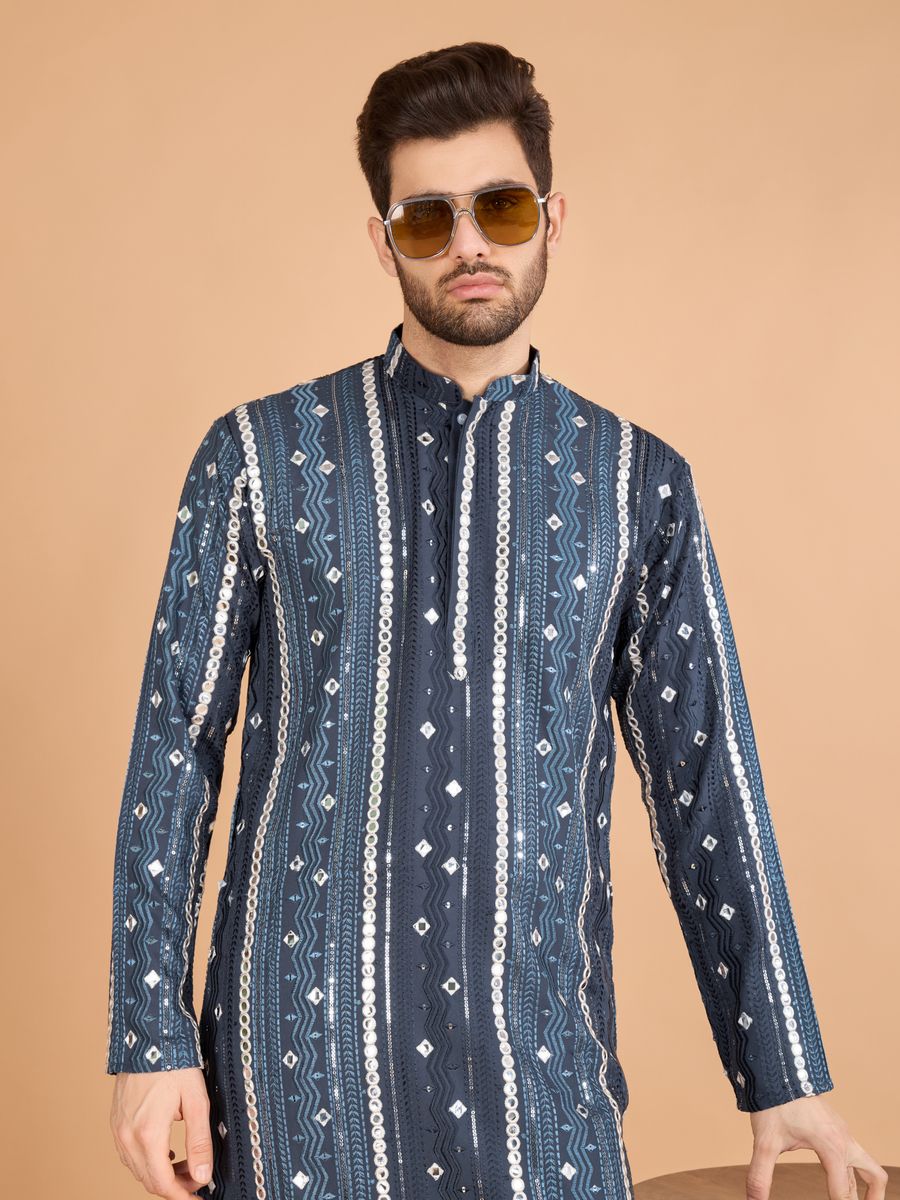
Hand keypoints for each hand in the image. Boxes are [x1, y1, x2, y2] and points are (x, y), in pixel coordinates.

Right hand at [109, 1067, 212, 1196]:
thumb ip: (200, 1141)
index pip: (162, 1183)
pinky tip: (166, 1152)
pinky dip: (147, 1161)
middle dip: (175, 1186)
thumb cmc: (176, 1064)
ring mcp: (118, 1129)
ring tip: (186, 1164)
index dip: (181, 1195)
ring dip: (161, 1174)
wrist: (149, 1037)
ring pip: (138, 1169)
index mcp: (148, 1134)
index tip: (198, 1197)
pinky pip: (129, 1154)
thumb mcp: (196, 1101)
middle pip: (149, 1180)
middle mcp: (127, 1136)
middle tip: (198, 1178)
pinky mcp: (116, 1121)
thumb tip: (203, 1176)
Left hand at [746, 1094, 887, 1198]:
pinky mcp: (837, 1127)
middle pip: (874, 1177)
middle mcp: (844, 1140)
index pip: (842, 1193)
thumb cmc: (773, 1103)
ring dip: (866, 1186)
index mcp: (832, 1147)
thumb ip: (759, 1176)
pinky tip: (838, 1179)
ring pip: (867, 1165)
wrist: (778, 1068)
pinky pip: (854, 1154)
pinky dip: (853, 1172)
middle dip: (871, 1199)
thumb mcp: (765, 1142)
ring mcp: (843, 1132)